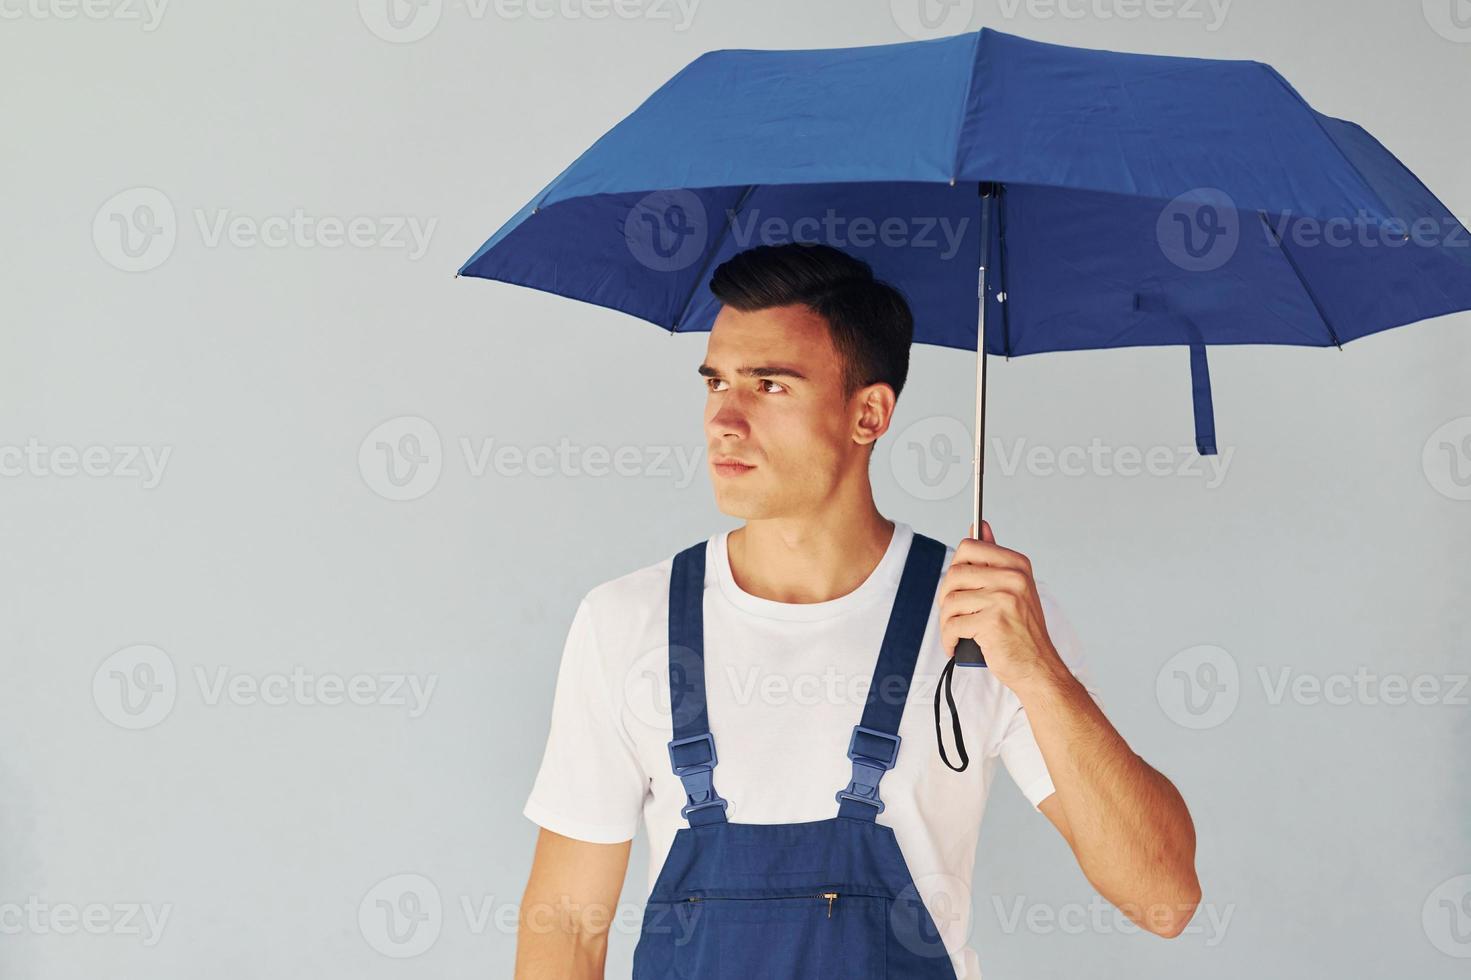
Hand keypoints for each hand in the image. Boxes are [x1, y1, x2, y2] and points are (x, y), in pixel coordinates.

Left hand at [939, 520, 1062, 693]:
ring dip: (946, 621)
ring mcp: (1003, 599)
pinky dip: (949, 639)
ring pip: (950, 600)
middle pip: (954, 574)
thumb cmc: (1022, 632)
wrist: (1038, 667)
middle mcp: (1013, 578)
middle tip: (952, 614)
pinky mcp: (992, 622)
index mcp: (1017, 565)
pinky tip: (956, 645)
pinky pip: (953, 624)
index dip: (956, 567)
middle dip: (946, 597)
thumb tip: (979, 525)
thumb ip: (993, 559)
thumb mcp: (1013, 589)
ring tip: (956, 633)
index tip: (958, 586)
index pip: (969, 547)